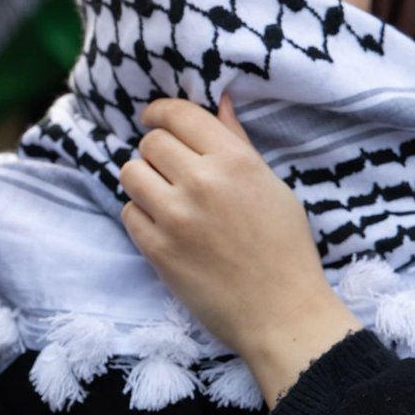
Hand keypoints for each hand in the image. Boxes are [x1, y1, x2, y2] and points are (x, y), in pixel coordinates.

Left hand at [120, 96, 361, 406]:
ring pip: (131, 173)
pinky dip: (141, 215)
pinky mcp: (158, 251)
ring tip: (162, 195)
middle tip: (168, 165)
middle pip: (151, 142)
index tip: (154, 117)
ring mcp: (176, 217)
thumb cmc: (285, 246)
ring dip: (143, 180)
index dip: (159, 111)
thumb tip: (218, 101)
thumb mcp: (271, 183)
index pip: (179, 114)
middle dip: (155, 149)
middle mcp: (202, 182)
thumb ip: (237, 141)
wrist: (282, 313)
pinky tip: (164, 225)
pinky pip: (129, 213)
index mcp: (234, 160)